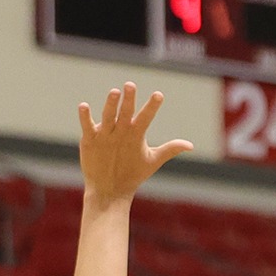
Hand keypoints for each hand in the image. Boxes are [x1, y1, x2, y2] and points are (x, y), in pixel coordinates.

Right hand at [78, 83, 192, 205]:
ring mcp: (106, 132)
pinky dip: (85, 116)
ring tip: (114, 92)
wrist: (111, 189)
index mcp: (136, 132)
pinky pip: (88, 125)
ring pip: (109, 115)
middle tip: (130, 85)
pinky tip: (84, 106)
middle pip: (126, 112)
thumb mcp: (152, 161)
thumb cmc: (133, 173)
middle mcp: (121, 129)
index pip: (146, 116)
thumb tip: (191, 145)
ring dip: (111, 104)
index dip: (152, 107)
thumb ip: (170, 150)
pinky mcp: (90, 139)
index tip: (159, 95)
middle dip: (129, 99)